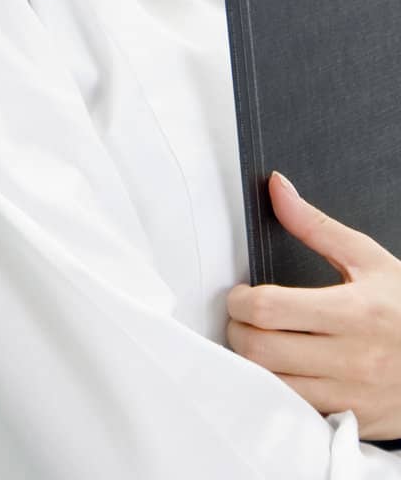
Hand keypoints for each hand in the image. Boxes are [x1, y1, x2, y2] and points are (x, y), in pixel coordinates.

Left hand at [227, 171, 400, 439]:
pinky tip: (282, 372)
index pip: (269, 309)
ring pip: (272, 387)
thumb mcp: (369, 260)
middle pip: (261, 351)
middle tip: (244, 318)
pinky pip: (297, 413)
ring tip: (260, 342)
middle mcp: (351, 359)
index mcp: (352, 312)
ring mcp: (351, 396)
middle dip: (238, 330)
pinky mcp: (352, 422)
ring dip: (254, 364)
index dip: (241, 299)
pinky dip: (278, 393)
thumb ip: (315, 225)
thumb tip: (276, 187)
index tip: (242, 293)